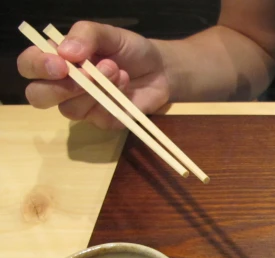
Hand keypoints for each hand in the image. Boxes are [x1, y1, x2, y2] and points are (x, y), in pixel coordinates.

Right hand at [17, 21, 170, 128]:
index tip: (60, 63)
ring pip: (70, 110)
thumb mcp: (108, 34)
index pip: (29, 67)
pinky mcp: (103, 121)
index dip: (37, 67)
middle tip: (87, 73)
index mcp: (56, 60)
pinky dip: (112, 99)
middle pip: (39, 96)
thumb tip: (65, 51)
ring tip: (116, 70)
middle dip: (60, 87)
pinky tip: (124, 83)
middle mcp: (63, 86)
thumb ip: (85, 35)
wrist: (159, 69)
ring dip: (94, 89)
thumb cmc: (128, 49)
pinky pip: (99, 117)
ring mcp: (82, 106)